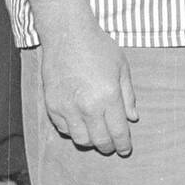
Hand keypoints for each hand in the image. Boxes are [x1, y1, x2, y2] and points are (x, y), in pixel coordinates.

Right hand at [39, 22, 137, 155]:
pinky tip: (80, 123)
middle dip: (108, 147)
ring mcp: (67, 107)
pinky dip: (73, 130)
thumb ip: (128, 96)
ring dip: (90, 141)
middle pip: (99, 141)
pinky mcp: (51, 104)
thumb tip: (133, 119)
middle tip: (112, 146)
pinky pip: (63, 129)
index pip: (118, 132)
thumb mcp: (122, 68)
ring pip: (80, 139)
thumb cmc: (98, 48)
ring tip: (96, 135)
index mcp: (108, 97)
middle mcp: (87, 106)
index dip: (123, 145)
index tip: (125, 150)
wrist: (67, 34)